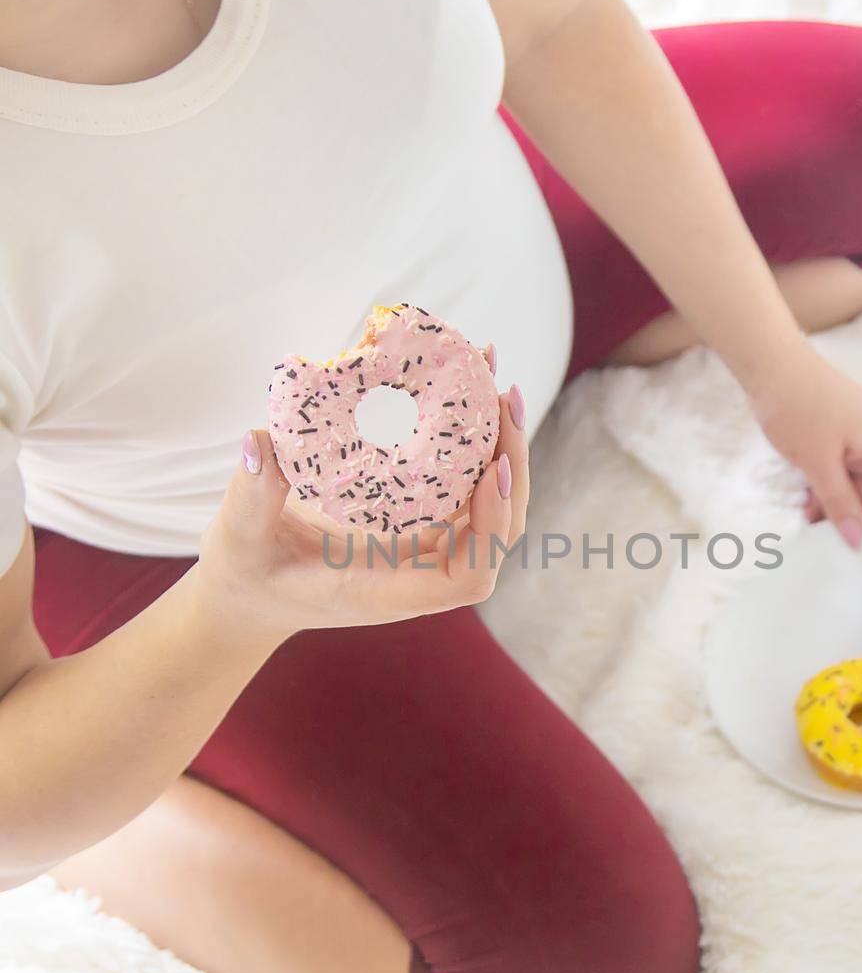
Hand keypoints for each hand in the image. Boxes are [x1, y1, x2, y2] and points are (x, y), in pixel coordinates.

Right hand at [193, 390, 529, 643]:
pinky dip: (471, 442)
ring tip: (494, 377)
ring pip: (489, 508)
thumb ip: (249, 495)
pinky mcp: (417, 523)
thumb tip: (257, 441)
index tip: (491, 470)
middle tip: (501, 394)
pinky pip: (461, 487)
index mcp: (387, 590)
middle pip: (497, 533)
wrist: (249, 595)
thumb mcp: (239, 538)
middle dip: (511, 468)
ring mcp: (423, 548)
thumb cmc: (246, 575)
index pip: (467, 579)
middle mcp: (418, 572)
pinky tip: (463, 387)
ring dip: (499, 445)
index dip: (491, 527)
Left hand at [748, 346, 861, 547]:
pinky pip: (847, 486)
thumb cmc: (800, 404)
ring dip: (846, 514)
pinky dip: (831, 500)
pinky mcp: (840, 450)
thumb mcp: (818, 459)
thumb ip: (839, 502)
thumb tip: (858, 542)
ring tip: (815, 524)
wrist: (770, 367)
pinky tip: (808, 510)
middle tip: (850, 544)